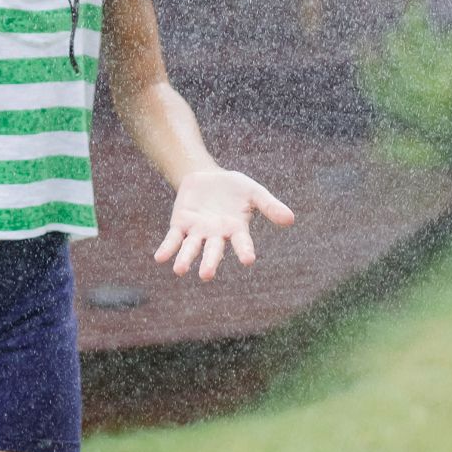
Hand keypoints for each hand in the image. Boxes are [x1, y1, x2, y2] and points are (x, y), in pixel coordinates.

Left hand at [155, 168, 294, 280]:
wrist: (208, 177)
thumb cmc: (234, 188)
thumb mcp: (254, 192)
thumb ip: (270, 205)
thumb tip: (291, 219)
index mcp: (236, 229)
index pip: (242, 243)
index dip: (244, 250)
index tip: (248, 260)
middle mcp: (216, 235)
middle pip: (213, 251)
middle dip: (209, 262)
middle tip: (206, 275)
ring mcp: (197, 231)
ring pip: (191, 248)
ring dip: (185, 259)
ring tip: (179, 270)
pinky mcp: (181, 224)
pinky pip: (173, 239)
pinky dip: (167, 248)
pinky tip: (159, 258)